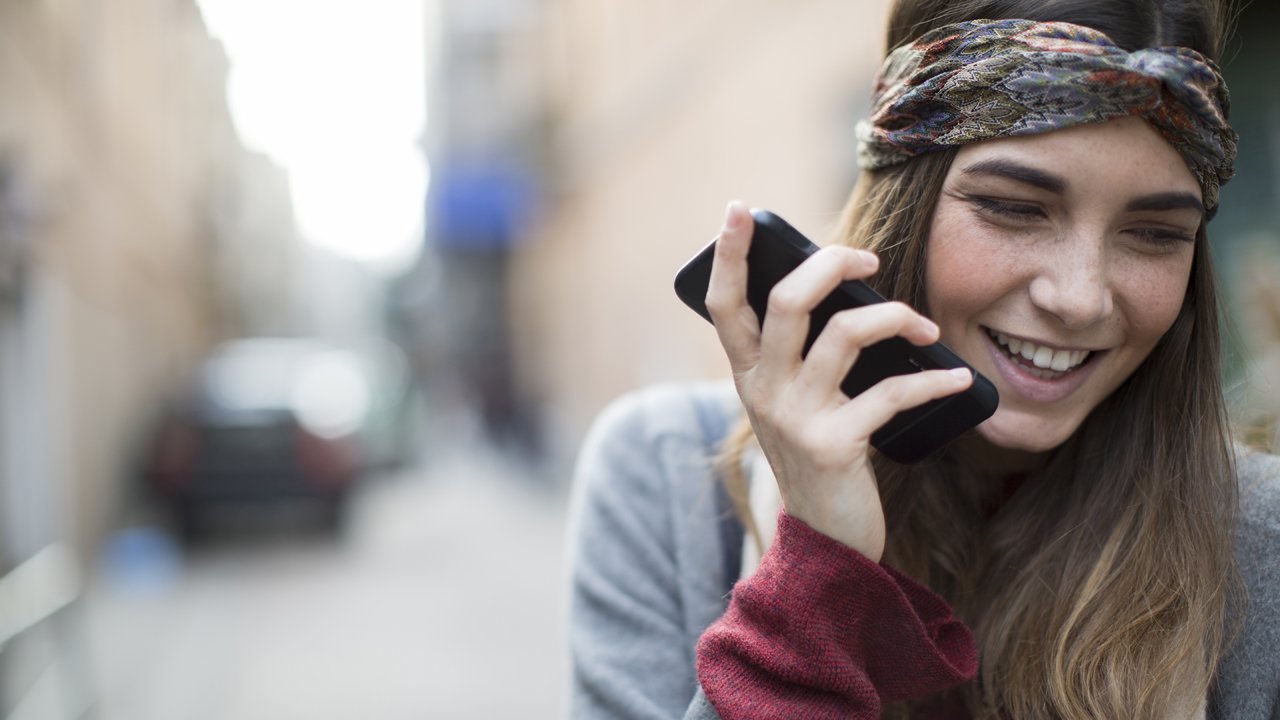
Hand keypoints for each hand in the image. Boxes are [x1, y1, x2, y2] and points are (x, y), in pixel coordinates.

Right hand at [704, 201, 972, 561]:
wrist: (824, 540)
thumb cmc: (817, 453)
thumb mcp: (792, 400)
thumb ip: (798, 351)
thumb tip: (845, 287)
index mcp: (747, 372)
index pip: (724, 304)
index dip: (728, 253)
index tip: (740, 208)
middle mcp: (762, 390)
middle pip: (788, 301)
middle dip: (832, 263)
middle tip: (868, 259)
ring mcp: (795, 417)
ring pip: (845, 335)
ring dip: (896, 316)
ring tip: (924, 325)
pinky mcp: (834, 445)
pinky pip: (891, 393)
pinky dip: (932, 380)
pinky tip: (956, 378)